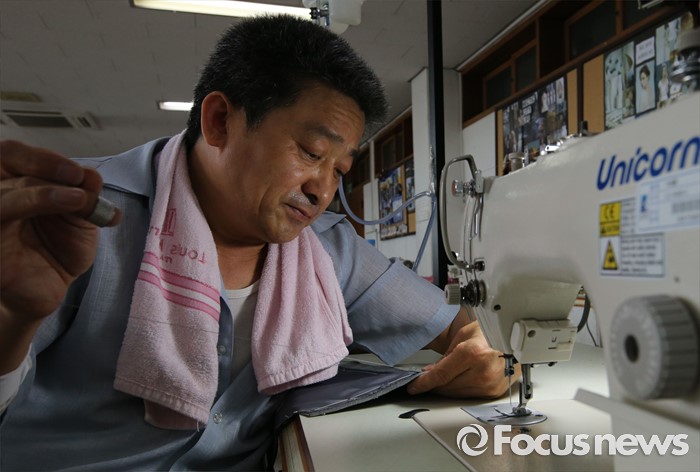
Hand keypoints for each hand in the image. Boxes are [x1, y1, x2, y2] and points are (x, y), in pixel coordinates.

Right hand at [0, 140, 120, 323]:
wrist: (50, 291)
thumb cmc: (56, 251)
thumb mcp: (79, 218)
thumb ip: (85, 196)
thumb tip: (92, 176)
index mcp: (12, 183)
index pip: (11, 155)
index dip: (42, 157)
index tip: (77, 171)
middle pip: (7, 166)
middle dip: (50, 170)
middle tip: (80, 180)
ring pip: (4, 195)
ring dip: (45, 191)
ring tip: (80, 199)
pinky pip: (0, 219)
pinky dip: (34, 204)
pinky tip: (68, 207)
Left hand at [406, 320, 516, 397]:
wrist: (515, 337)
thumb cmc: (492, 332)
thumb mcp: (463, 336)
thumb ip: (446, 357)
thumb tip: (430, 373)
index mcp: (473, 354)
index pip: (440, 375)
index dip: (423, 383)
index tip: (413, 386)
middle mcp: (483, 372)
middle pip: (447, 387)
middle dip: (434, 384)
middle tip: (427, 377)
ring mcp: (491, 384)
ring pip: (457, 394)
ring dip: (447, 388)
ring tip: (446, 375)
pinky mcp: (495, 392)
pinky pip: (470, 395)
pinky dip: (461, 389)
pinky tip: (460, 379)